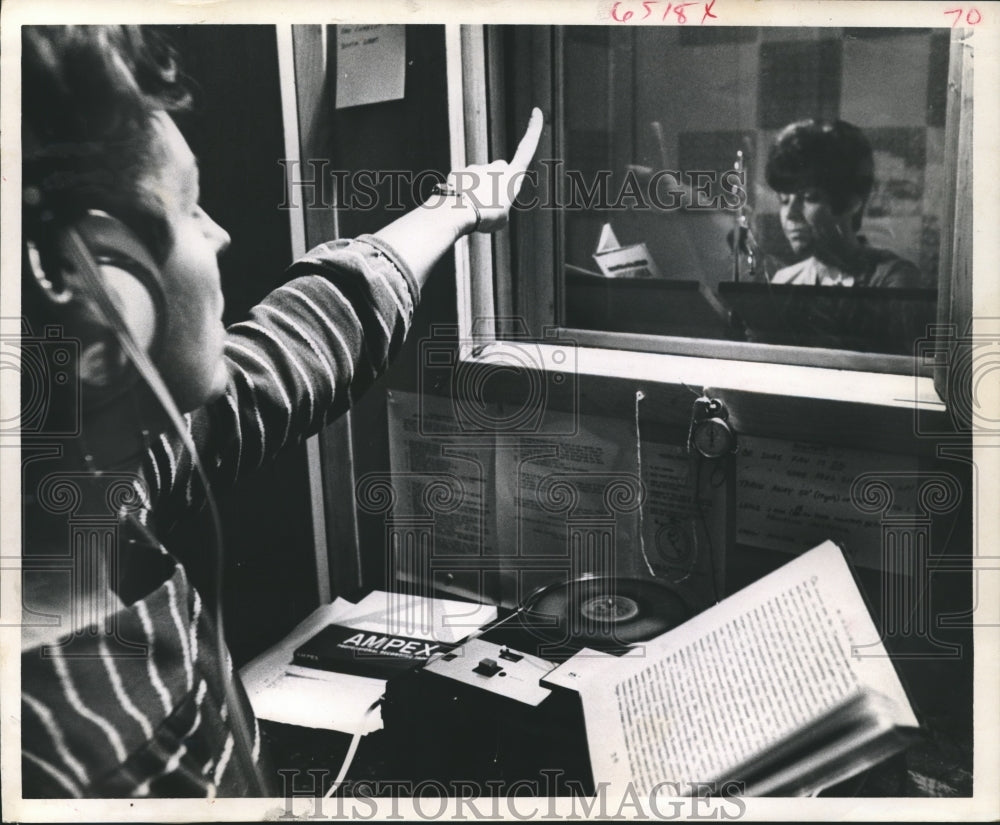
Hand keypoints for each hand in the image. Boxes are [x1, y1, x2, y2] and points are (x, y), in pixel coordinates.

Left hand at [443, 107, 543, 232]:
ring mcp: (477, 167)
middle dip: (495, 184)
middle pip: (499, 172)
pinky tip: (459, 204)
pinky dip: (461, 193)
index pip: (527, 148)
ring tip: (473, 210)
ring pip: (478, 179)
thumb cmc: (487, 217)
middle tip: (489, 206)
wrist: (461, 212)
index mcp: (513, 175)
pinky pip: (462, 183)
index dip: (534, 130)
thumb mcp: (503, 217)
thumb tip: (485, 199)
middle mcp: (496, 166)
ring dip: (476, 192)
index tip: (536, 111)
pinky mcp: (460, 171)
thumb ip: (500, 205)